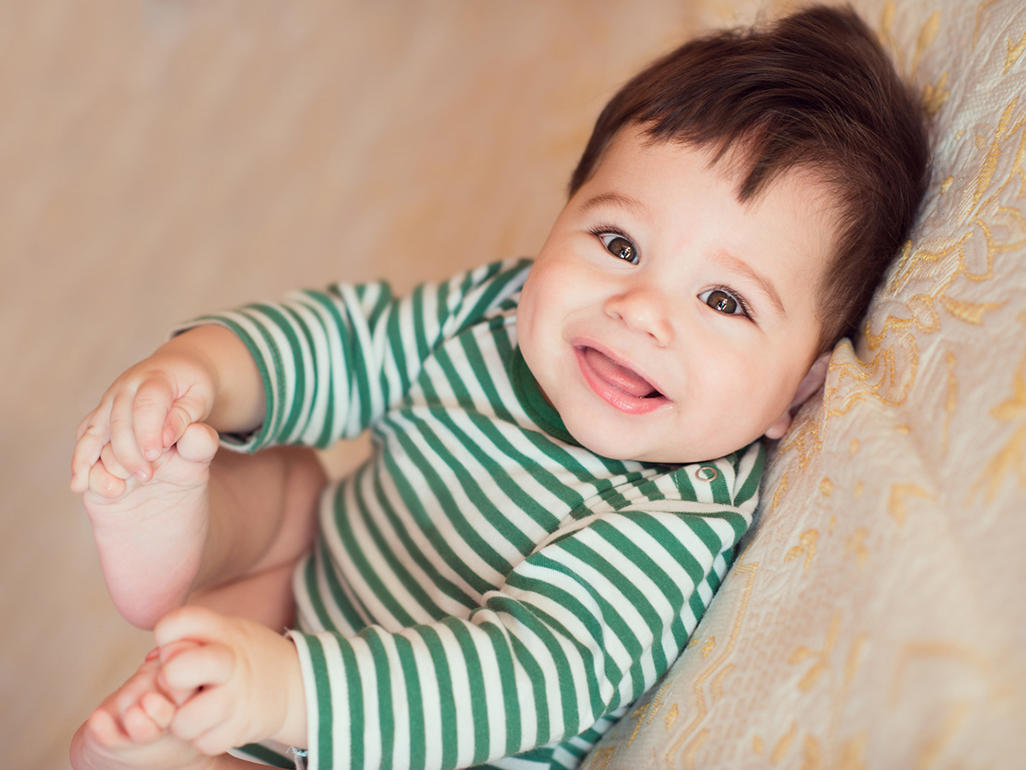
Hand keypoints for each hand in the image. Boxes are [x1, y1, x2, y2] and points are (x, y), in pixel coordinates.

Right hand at [71, 342, 218, 494]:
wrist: (175, 370)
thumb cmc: (193, 389)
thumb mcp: (201, 399)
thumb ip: (185, 417)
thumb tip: (166, 437)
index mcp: (154, 379)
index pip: (147, 404)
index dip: (148, 431)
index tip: (154, 455)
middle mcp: (125, 388)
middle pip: (119, 421)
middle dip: (129, 451)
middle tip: (147, 475)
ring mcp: (108, 402)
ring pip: (95, 431)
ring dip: (101, 460)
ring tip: (114, 489)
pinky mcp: (98, 416)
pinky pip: (85, 439)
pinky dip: (81, 461)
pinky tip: (80, 484)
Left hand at [154, 606, 307, 755]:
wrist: (295, 683)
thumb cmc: (244, 656)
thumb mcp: (224, 631)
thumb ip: (188, 635)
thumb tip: (154, 659)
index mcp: (224, 631)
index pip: (175, 624)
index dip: (166, 636)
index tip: (179, 645)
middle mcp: (231, 663)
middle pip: (175, 671)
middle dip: (169, 680)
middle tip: (180, 682)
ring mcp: (237, 698)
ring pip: (183, 721)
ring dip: (182, 719)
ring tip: (195, 707)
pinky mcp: (242, 728)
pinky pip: (203, 743)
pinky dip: (203, 736)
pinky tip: (213, 722)